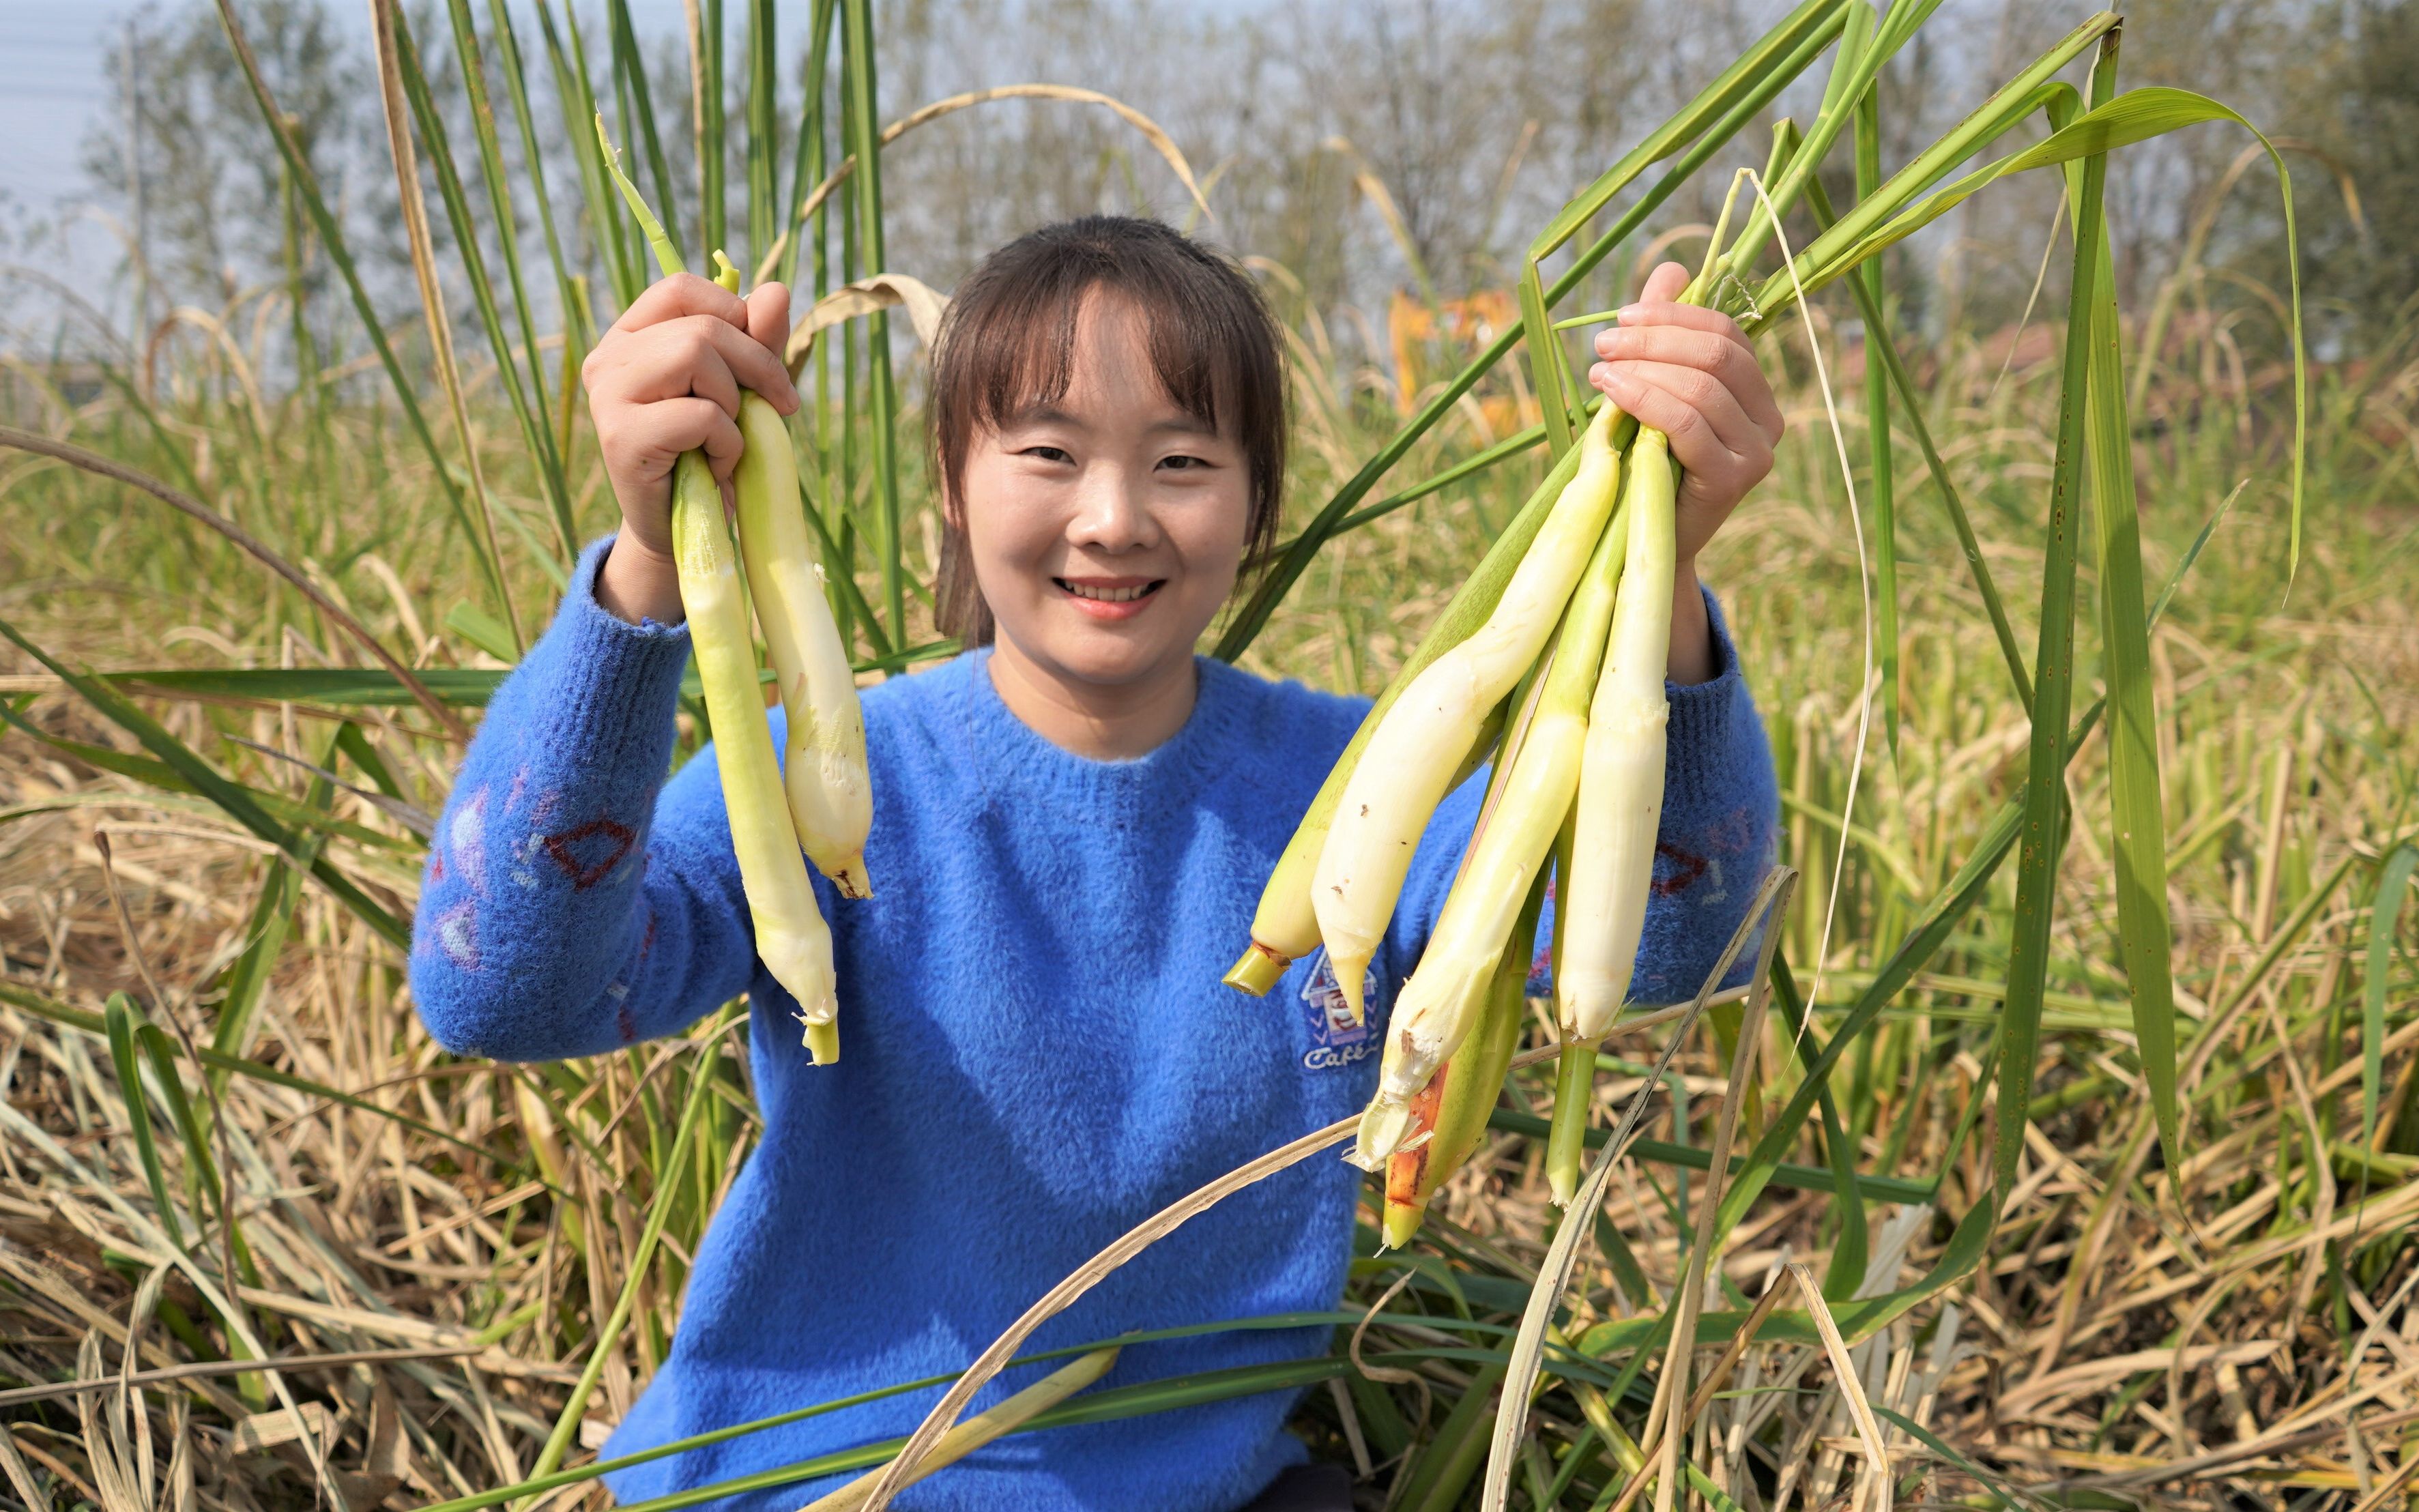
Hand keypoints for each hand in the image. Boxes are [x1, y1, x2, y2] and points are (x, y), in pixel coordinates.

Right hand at [585, 274, 797, 623]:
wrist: (684, 530)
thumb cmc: (711, 454)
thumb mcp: (743, 390)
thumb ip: (757, 340)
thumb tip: (776, 289)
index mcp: (630, 336)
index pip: (680, 289)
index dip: (736, 315)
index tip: (766, 363)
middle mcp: (607, 359)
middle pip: (701, 327)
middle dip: (757, 366)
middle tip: (776, 409)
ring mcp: (607, 397)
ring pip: (696, 356)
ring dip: (736, 404)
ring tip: (727, 439)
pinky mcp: (620, 438)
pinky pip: (699, 414)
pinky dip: (728, 442)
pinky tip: (715, 466)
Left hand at [1586, 260, 1784, 682]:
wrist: (1639, 541)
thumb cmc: (1641, 463)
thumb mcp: (1648, 390)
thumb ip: (1663, 334)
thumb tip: (1674, 268)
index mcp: (1756, 392)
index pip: (1726, 333)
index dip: (1674, 316)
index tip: (1622, 316)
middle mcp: (1770, 421)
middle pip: (1718, 354)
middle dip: (1655, 339)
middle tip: (1603, 343)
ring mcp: (1757, 454)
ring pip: (1701, 386)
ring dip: (1643, 368)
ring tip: (1598, 369)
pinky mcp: (1734, 481)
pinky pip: (1689, 424)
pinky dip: (1646, 399)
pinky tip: (1610, 393)